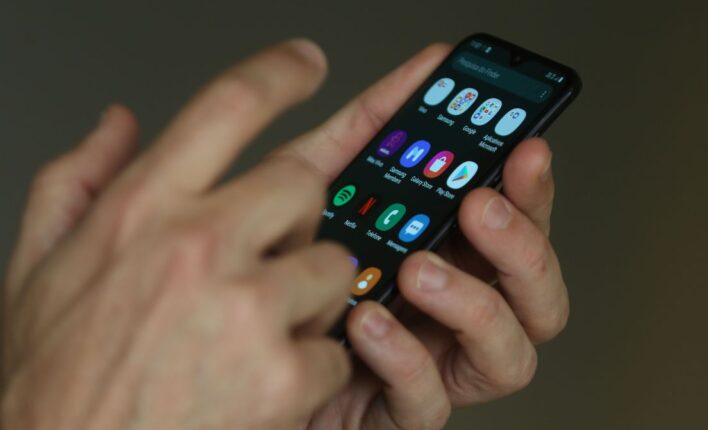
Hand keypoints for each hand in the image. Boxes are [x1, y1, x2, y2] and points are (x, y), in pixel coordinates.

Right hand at [2, 40, 355, 429]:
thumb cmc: (53, 376)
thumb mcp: (38, 266)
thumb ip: (77, 179)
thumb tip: (118, 122)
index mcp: (142, 209)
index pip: (228, 104)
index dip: (278, 72)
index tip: (306, 62)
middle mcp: (198, 245)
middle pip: (304, 182)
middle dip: (296, 213)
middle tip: (270, 249)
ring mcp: (247, 309)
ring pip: (332, 263)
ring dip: (308, 292)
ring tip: (257, 328)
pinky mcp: (283, 374)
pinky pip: (337, 344)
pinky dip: (311, 363)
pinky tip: (262, 381)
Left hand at [278, 44, 569, 428]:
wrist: (209, 362)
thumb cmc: (266, 278)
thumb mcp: (310, 191)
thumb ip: (360, 134)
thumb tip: (408, 66)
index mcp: (441, 253)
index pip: (513, 222)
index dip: (531, 186)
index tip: (523, 144)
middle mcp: (448, 310)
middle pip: (535, 289)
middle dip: (523, 244)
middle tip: (480, 206)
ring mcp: (429, 366)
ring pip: (512, 353)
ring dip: (475, 304)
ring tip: (419, 270)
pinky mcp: (394, 414)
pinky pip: (429, 400)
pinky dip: (404, 356)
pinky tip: (364, 323)